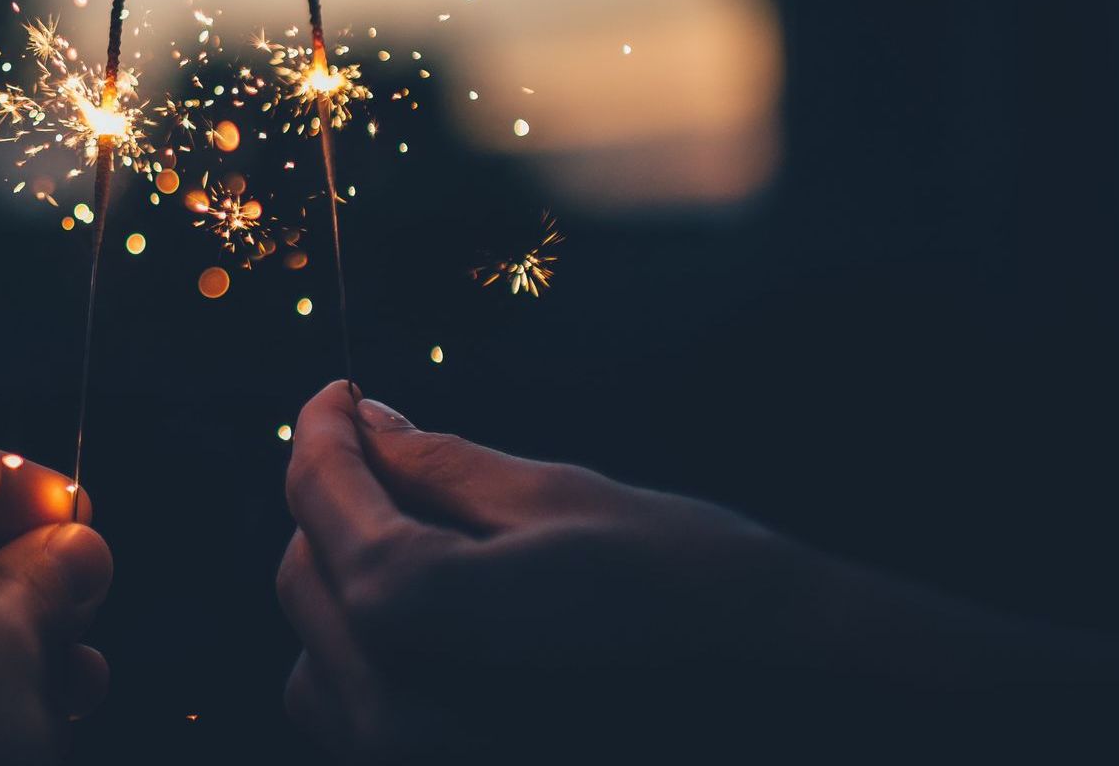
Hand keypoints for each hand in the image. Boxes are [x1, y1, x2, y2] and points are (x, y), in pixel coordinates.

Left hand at [277, 381, 1118, 759]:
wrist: (814, 716)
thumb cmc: (704, 597)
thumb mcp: (563, 504)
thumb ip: (440, 468)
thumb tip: (368, 421)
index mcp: (416, 621)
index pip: (323, 504)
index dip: (322, 432)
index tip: (338, 393)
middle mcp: (393, 721)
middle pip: (304, 580)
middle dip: (337, 506)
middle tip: (393, 451)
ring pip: (318, 662)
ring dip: (351, 591)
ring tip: (431, 543)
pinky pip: (363, 725)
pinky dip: (379, 665)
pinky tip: (452, 626)